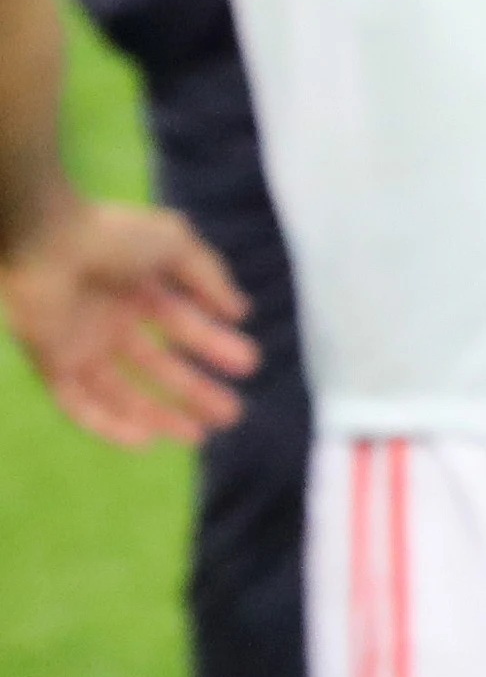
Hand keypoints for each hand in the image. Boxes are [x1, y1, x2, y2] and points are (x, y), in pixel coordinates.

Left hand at [4, 198, 256, 446]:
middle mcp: (110, 321)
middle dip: (195, 391)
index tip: (248, 365)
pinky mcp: (51, 363)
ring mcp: (79, 345)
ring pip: (123, 391)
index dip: (216, 346)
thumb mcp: (176, 244)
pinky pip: (79, 403)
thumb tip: (241, 311)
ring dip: (160, 415)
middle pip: (158, 367)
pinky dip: (109, 424)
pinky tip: (144, 441)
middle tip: (231, 414)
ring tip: (198, 436)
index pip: (183, 326)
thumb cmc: (112, 236)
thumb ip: (210, 278)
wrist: (46, 241)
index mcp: (138, 289)